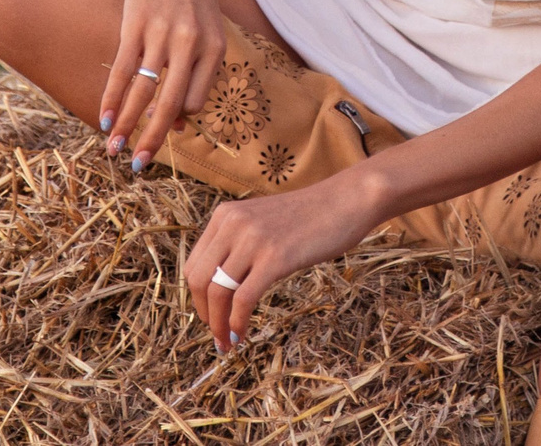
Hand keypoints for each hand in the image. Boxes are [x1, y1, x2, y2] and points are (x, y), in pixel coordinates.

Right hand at [101, 0, 227, 169]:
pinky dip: (112, 97)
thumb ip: (198, 72)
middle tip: (139, 167)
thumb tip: (179, 122)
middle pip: (171, 104)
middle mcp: (191, 43)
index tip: (162, 133)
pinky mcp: (135, 25)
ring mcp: (161, 33)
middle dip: (152, 139)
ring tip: (113, 149)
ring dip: (126, 125)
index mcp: (214, 48)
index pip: (196, 101)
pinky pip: (123, 70)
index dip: (178, 120)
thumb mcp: (207, 30)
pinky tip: (104, 117)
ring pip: (142, 91)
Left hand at [181, 172, 383, 347]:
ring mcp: (253, 239)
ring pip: (217, 292)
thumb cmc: (310, 216)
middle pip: (199, 281)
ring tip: (228, 342)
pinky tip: (242, 334)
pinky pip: (244, 299)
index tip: (210, 318)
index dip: (197, 299)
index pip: (193, 265)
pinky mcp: (275, 257)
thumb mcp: (262, 222)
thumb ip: (239, 243)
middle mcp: (233, 224)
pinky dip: (237, 322)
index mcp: (225, 215)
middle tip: (218, 335)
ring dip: (219, 324)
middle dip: (204, 314)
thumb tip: (220, 288)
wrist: (347, 200)